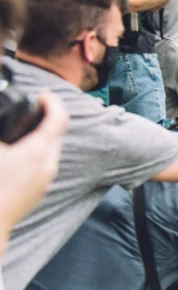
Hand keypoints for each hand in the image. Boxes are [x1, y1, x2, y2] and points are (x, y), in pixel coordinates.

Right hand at [0, 92, 67, 245]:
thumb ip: (0, 133)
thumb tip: (4, 129)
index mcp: (38, 151)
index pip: (59, 118)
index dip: (52, 102)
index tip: (42, 95)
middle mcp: (47, 166)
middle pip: (56, 135)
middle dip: (45, 120)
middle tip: (30, 112)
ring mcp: (44, 182)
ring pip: (49, 153)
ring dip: (39, 140)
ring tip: (20, 134)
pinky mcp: (37, 194)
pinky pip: (42, 168)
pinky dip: (34, 157)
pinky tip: (15, 158)